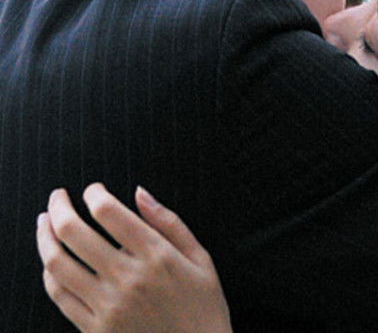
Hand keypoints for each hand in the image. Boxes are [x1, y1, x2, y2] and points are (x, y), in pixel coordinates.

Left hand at [36, 183, 232, 332]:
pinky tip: (52, 261)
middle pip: (75, 232)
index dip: (94, 193)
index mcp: (156, 254)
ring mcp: (107, 305)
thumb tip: (140, 192)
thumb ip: (169, 222)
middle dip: (59, 207)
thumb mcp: (200, 258)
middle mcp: (127, 277)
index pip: (108, 212)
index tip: (93, 189)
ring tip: (44, 222)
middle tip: (58, 197)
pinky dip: (50, 274)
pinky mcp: (95, 329)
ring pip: (58, 264)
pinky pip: (60, 297)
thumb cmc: (202, 307)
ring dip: (45, 237)